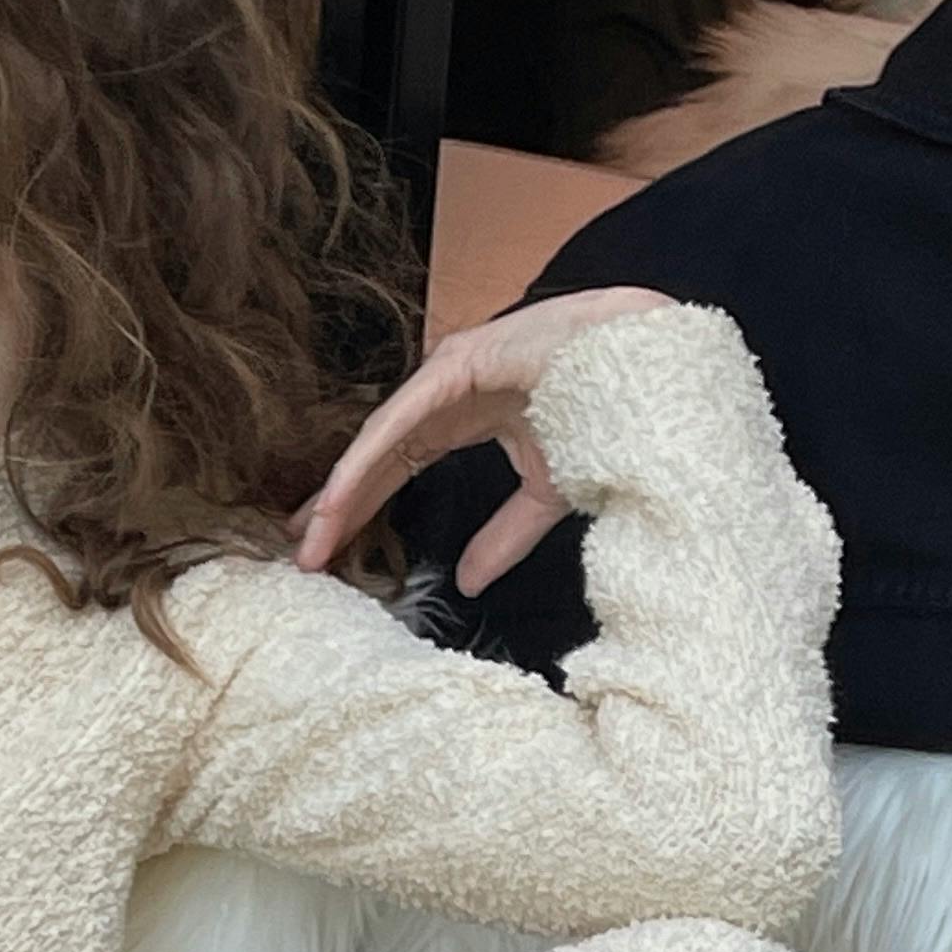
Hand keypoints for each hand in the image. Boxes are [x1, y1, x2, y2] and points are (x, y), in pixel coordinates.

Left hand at [292, 286, 675, 592]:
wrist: (651, 367)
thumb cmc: (606, 412)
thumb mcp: (547, 492)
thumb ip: (504, 536)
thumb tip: (469, 585)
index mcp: (461, 418)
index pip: (393, 468)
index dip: (359, 508)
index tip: (326, 549)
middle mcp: (442, 395)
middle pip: (373, 459)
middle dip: (334, 507)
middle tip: (300, 555)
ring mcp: (444, 376)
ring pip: (376, 443)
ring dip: (339, 493)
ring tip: (309, 539)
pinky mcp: (453, 366)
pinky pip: (397, 422)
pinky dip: (365, 461)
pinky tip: (337, 498)